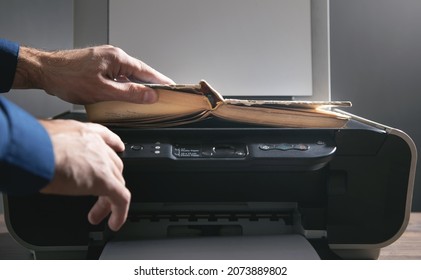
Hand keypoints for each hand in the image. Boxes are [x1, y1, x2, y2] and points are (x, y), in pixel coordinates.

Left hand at [13, 45, 173, 103]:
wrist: (45, 71)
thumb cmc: (68, 78)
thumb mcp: (103, 91)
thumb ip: (129, 93)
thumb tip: (149, 95)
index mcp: (118, 58)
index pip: (146, 71)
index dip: (161, 81)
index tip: (172, 88)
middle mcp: (113, 55)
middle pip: (138, 71)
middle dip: (150, 84)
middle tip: (162, 96)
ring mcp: (105, 59)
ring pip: (127, 74)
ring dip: (136, 85)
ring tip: (146, 98)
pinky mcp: (98, 64)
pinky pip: (118, 75)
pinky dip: (124, 84)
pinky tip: (125, 94)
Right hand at [39, 119, 129, 230]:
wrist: (32, 150)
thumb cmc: (30, 145)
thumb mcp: (44, 141)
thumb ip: (51, 148)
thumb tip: (42, 158)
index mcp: (82, 133)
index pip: (105, 137)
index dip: (113, 145)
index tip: (118, 149)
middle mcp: (96, 145)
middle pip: (112, 165)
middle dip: (107, 181)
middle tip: (97, 196)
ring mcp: (103, 163)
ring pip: (117, 183)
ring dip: (108, 201)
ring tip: (97, 215)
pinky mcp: (105, 181)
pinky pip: (121, 198)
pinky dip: (120, 213)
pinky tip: (114, 223)